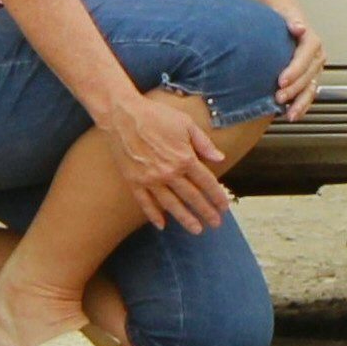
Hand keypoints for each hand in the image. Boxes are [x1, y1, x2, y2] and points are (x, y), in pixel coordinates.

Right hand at [104, 86, 238, 232]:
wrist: (122, 115)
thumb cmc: (156, 116)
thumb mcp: (186, 123)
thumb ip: (204, 143)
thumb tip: (220, 159)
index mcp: (184, 158)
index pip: (206, 182)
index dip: (217, 196)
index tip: (224, 207)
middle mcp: (169, 173)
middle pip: (192, 197)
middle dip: (206, 212)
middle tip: (215, 224)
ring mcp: (150, 179)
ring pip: (171, 205)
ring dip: (185, 218)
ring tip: (196, 229)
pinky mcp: (133, 182)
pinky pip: (145, 203)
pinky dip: (154, 215)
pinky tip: (162, 225)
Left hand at [270, 6, 324, 119]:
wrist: (281, 22)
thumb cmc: (281, 17)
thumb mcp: (284, 12)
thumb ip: (291, 19)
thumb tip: (298, 27)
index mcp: (311, 41)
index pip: (307, 56)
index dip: (295, 69)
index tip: (281, 80)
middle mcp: (316, 57)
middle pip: (309, 75)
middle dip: (294, 88)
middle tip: (278, 97)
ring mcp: (312, 69)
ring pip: (311, 88)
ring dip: (300, 102)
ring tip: (290, 114)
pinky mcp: (306, 80)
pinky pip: (306, 94)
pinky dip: (300, 106)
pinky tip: (291, 114)